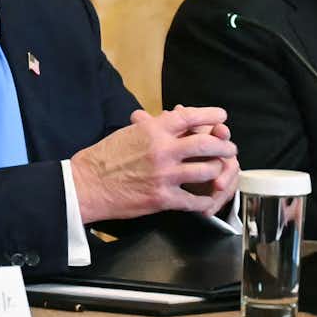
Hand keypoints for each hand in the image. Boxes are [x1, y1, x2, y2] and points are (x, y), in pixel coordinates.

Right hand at [70, 105, 237, 222]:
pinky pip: (194, 200)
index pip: (189, 116)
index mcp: (153, 130)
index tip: (222, 116)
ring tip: (219, 172)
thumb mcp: (128, 133)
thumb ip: (152, 127)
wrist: (86, 185)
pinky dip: (205, 201)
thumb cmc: (104, 158)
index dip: (210, 115)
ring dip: (217, 172)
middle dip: (223, 146)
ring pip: (206, 171)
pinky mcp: (162, 198)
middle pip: (207, 144)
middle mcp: (162, 150)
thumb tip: (172, 118)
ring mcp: (164, 175)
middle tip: (229, 148)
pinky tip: (207, 200)